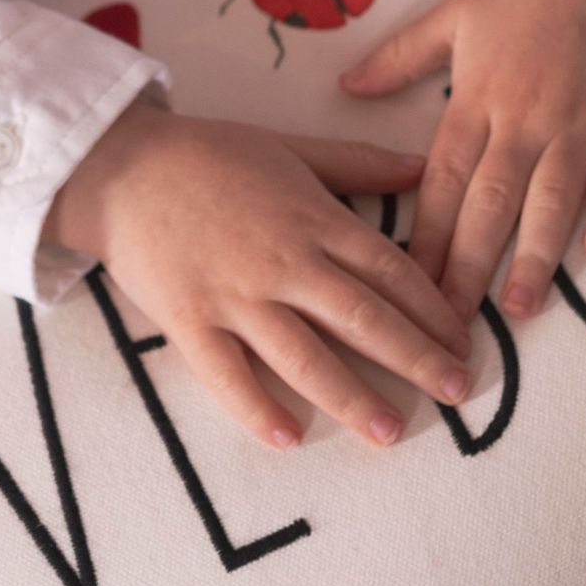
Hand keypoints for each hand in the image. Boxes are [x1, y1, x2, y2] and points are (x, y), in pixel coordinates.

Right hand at [47, 105, 473, 451]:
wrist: (122, 166)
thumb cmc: (210, 154)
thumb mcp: (290, 147)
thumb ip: (358, 163)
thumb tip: (420, 164)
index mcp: (314, 218)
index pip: (390, 270)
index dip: (432, 308)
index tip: (463, 340)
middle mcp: (284, 261)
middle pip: (363, 317)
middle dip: (416, 358)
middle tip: (458, 391)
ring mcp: (236, 295)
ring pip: (305, 355)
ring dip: (351, 397)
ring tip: (390, 432)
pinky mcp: (189, 320)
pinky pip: (227, 375)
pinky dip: (257, 407)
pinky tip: (288, 438)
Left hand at [336, 0, 585, 323]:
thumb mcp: (453, 15)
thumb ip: (399, 58)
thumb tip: (345, 88)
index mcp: (476, 99)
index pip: (442, 184)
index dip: (424, 242)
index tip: (405, 292)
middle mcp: (526, 119)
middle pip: (490, 207)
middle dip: (467, 272)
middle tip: (451, 331)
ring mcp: (581, 122)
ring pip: (553, 202)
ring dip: (535, 259)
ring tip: (520, 310)